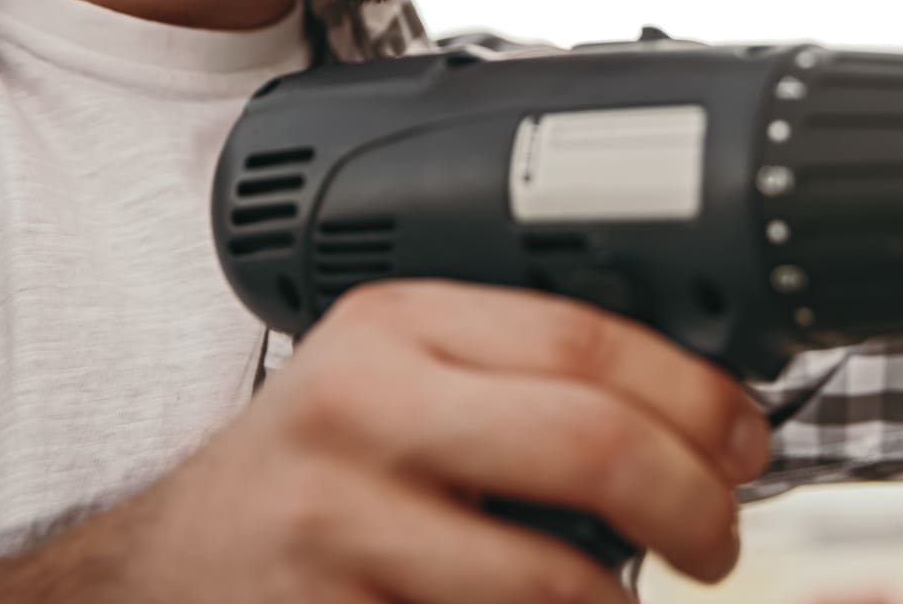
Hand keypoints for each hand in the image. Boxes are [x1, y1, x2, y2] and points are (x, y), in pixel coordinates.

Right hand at [0, 280, 771, 602]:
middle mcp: (362, 413)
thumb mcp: (393, 382)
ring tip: (634, 593)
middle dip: (695, 500)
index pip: (585, 339)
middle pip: (589, 444)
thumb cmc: (308, 475)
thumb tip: (693, 409)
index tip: (742, 438)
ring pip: (555, 575)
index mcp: (393, 326)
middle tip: (720, 534)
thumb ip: (510, 374)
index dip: (693, 395)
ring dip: (626, 600)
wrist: (161, 573)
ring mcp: (342, 530)